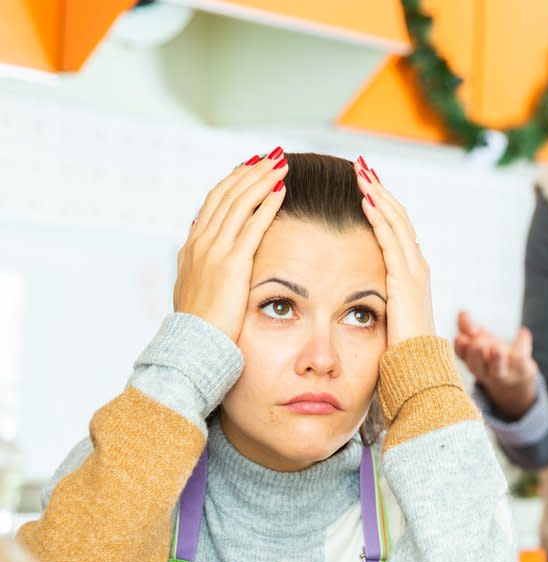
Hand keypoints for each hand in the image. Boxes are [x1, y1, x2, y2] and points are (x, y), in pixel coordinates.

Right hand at [174, 149, 287, 340]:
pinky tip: (281, 191)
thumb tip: (201, 241)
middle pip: (227, 195)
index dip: (234, 181)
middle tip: (273, 156)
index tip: (251, 166)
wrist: (193, 347)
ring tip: (281, 164)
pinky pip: (252, 226)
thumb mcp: (194, 288)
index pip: (214, 202)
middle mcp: (201, 243)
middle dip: (251, 172)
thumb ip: (199, 263)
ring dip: (261, 180)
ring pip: (239, 203)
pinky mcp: (231, 265)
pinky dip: (266, 205)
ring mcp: (214, 252)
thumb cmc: (200, 325)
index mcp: (193, 247)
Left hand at [354, 159, 434, 346]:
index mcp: (411, 274)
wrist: (417, 369)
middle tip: (361, 166)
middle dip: (380, 189)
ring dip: (379, 194)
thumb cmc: (399, 350)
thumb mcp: (386, 318)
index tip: (364, 184)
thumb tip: (354, 296)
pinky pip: (392, 240)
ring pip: (397, 221)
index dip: (381, 204)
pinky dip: (380, 217)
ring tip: (361, 172)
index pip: (396, 229)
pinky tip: (366, 200)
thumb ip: (376, 300)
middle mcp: (416, 266)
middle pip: (399, 217)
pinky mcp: (407, 279)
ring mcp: (414, 271)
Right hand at [454, 311, 538, 420]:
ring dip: (497, 359)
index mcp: (472, 361)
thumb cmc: (493, 355)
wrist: (517, 379)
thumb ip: (469, 325)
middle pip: (477, 367)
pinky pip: (521, 358)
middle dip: (476, 356)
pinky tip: (522, 331)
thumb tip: (462, 313)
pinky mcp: (521, 370)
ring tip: (497, 348)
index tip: (459, 338)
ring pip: (498, 370)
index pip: (462, 357)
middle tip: (477, 345)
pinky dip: (522, 343)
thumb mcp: (480, 339)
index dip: (460, 348)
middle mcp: (485, 370)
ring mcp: (504, 373)